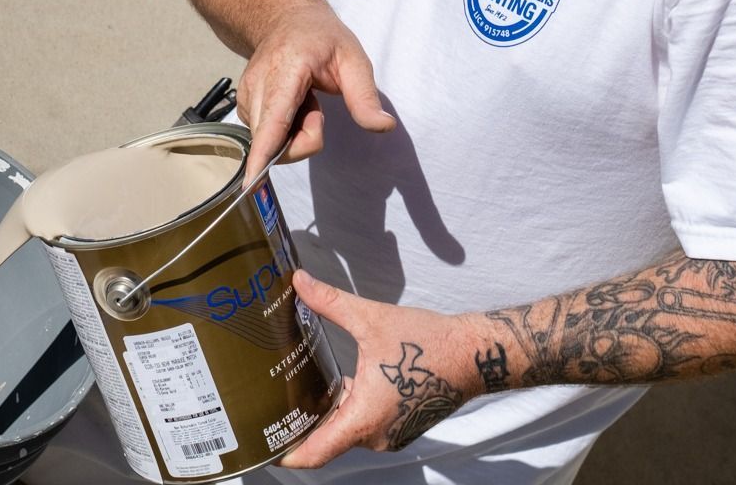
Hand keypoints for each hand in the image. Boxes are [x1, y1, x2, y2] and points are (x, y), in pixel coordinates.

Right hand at [239, 1, 393, 181]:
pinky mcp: (244, 106)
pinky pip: (265, 137)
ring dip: (294, 133)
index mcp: (287, 69)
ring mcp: (247, 95)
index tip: (252, 182)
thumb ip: (365, 97)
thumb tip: (383, 127)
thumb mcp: (354, 59)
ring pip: (270, 142)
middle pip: (275, 140)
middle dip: (304, 137)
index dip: (264, 152)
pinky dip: (283, 130)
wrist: (286, 18)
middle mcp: (259, 83)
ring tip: (305, 100)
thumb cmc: (322, 38)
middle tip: (316, 109)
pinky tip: (292, 104)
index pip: (274, 118)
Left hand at [279, 270, 480, 467]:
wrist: (472, 354)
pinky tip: (333, 385)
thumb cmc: (426, 341)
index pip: (315, 453)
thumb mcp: (370, 318)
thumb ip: (329, 301)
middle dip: (300, 425)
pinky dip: (347, 409)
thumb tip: (298, 281)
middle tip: (272, 403)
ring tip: (296, 391)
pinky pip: (364, 424)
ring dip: (325, 415)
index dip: (286, 454)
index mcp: (364, 418)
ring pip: (346, 431)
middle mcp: (376, 435)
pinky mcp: (400, 424)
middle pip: (327, 440)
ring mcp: (390, 433)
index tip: (263, 445)